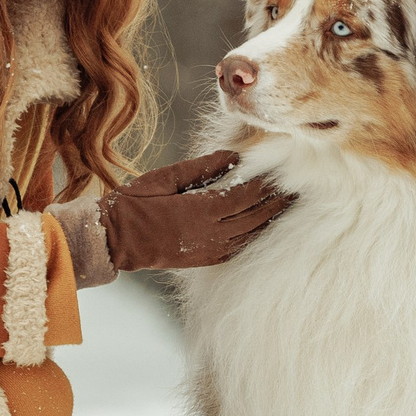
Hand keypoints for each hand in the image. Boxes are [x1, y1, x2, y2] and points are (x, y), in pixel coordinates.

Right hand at [98, 150, 292, 271]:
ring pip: (252, 232)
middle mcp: (211, 233)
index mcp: (200, 210)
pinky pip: (240, 246)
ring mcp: (210, 249)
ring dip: (272, 218)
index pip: (245, 194)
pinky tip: (267, 225)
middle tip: (299, 187)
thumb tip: (234, 156)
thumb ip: (202, 168)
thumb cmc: (135, 202)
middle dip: (278, 200)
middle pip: (255, 215)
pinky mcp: (207, 258)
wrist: (115, 239)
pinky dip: (257, 234)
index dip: (267, 182)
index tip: (284, 168)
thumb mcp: (166, 177)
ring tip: (289, 204)